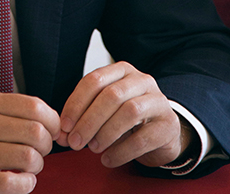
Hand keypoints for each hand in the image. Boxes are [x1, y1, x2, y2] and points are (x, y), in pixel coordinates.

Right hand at [0, 92, 60, 193]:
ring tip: (31, 166)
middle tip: (42, 150)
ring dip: (38, 165)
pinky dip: (26, 184)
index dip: (52, 120)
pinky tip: (23, 182)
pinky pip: (13, 183)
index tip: (53, 130)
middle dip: (47, 144)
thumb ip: (10, 111)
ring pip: (28, 157)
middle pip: (35, 131)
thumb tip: (50, 120)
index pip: (33, 106)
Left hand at [56, 61, 192, 167]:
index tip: (64, 126)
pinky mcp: (168, 125)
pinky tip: (108, 159)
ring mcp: (158, 101)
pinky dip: (121, 151)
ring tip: (93, 149)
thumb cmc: (126, 118)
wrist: (162, 131)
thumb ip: (83, 117)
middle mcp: (141, 80)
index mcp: (121, 70)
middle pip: (111, 95)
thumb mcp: (105, 110)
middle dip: (89, 120)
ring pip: (129, 112)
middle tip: (75, 142)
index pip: (94, 80)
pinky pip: (143, 138)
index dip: (76, 103)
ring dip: (106, 133)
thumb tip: (61, 134)